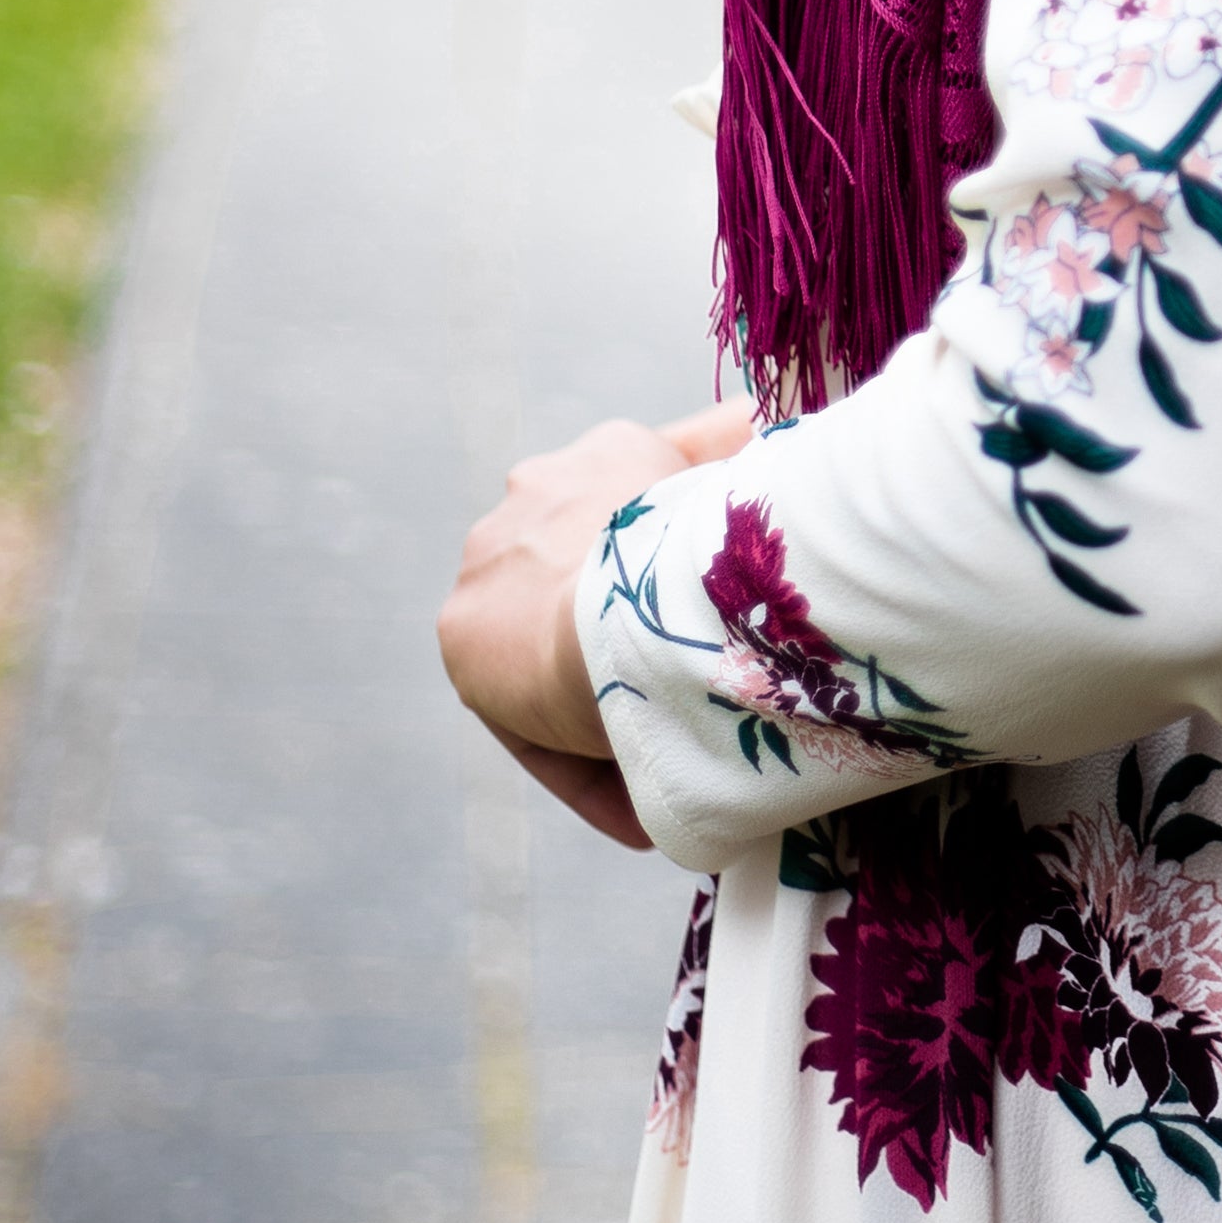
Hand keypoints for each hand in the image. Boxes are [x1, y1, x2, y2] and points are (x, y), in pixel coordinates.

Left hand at [436, 399, 754, 850]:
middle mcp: (538, 488)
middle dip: (637, 634)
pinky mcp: (461, 630)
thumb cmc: (719, 555)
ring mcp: (491, 555)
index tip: (724, 640)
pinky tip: (640, 810)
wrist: (635, 611)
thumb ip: (750, 452)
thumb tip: (760, 412)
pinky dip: (576, 753)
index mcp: (612, 454)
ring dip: (602, 695)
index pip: (649, 516)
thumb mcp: (752, 485)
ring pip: (555, 642)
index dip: (688, 583)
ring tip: (671, 766)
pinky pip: (523, 706)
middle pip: (596, 579)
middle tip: (699, 702)